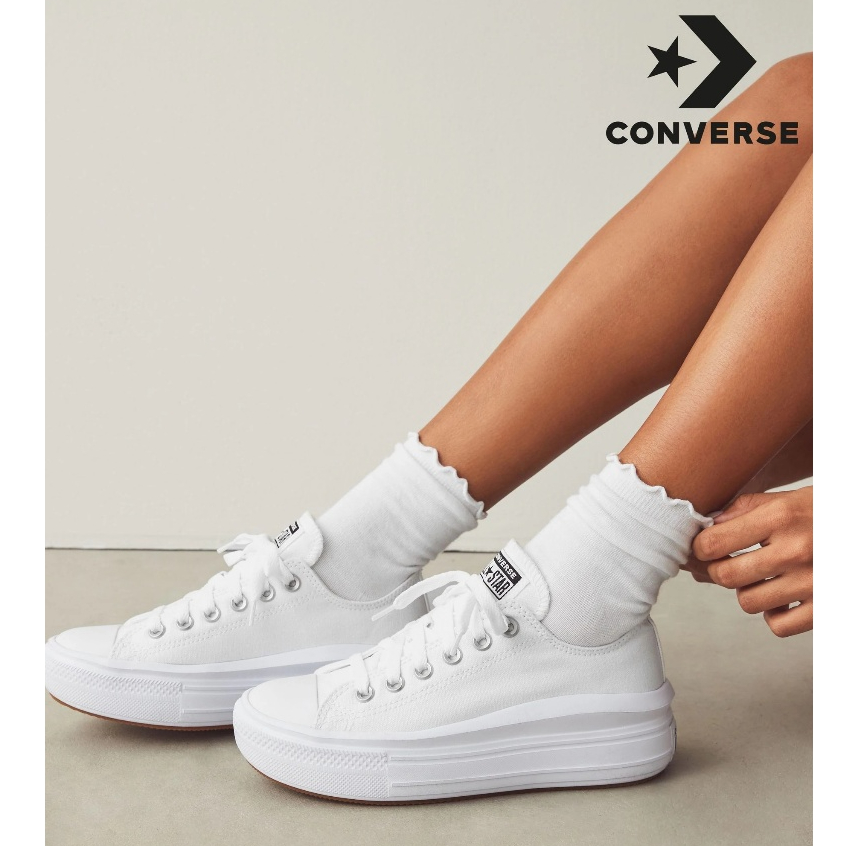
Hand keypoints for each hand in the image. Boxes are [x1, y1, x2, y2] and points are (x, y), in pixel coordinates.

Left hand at [682, 487, 812, 636]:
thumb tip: (707, 524)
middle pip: (725, 576)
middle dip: (717, 571)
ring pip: (748, 602)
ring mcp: (813, 582)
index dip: (698, 547)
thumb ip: (747, 509)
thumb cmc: (828, 512)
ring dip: (747, 591)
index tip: (700, 547)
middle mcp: (796, 550)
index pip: (713, 542)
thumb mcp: (790, 498)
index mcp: (782, 517)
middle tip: (725, 564)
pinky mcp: (827, 608)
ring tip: (761, 577)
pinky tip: (781, 597)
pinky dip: (774, 614)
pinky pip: (778, 625)